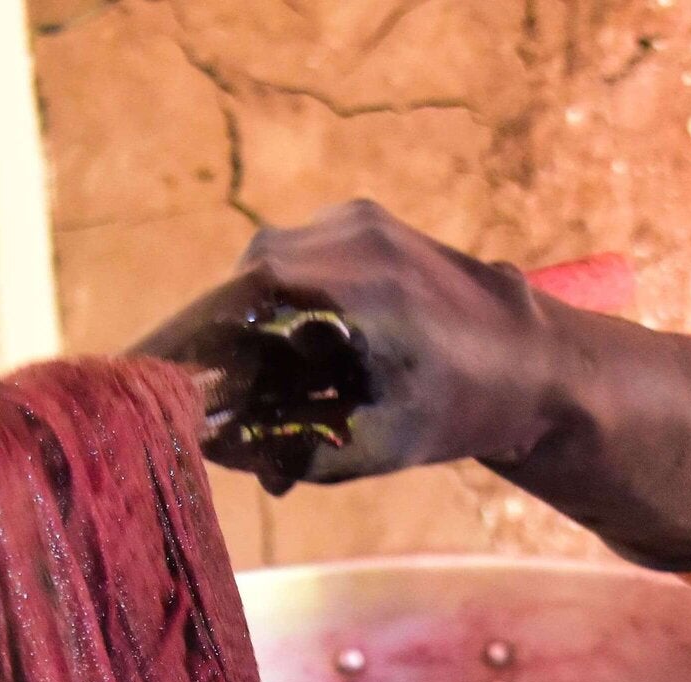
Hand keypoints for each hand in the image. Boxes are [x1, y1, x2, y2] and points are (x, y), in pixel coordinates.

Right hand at [135, 200, 690, 569]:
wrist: (545, 365)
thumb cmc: (469, 409)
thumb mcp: (377, 445)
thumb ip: (290, 448)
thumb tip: (211, 447)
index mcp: (354, 278)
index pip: (238, 297)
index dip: (185, 336)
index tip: (145, 370)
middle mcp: (350, 234)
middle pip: (247, 287)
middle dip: (221, 346)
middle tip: (200, 401)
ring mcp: (360, 223)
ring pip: (271, 278)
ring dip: (257, 336)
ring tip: (256, 400)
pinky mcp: (369, 229)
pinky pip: (303, 269)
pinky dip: (289, 317)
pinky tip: (295, 372)